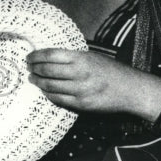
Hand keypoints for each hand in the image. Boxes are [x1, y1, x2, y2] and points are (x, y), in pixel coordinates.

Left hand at [27, 48, 156, 115]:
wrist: (130, 90)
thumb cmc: (112, 71)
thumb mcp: (93, 56)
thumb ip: (73, 57)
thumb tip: (49, 57)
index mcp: (81, 59)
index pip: (50, 55)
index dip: (36, 56)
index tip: (29, 57)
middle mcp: (79, 74)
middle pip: (46, 71)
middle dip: (34, 69)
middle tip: (29, 68)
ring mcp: (79, 91)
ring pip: (49, 86)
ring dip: (38, 82)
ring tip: (33, 79)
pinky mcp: (81, 104)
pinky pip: (58, 99)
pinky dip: (48, 94)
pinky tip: (45, 90)